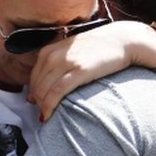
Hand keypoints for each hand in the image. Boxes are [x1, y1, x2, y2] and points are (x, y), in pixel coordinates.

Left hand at [28, 22, 143, 120]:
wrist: (122, 39)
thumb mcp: (72, 50)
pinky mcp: (79, 71)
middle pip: (36, 86)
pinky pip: (56, 92)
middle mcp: (54, 55)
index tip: (38, 104)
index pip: (33, 77)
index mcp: (50, 50)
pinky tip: (49, 115)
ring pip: (43, 90)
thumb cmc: (100, 46)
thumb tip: (46, 82)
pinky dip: (49, 106)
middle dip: (38, 102)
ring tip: (48, 116)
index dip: (34, 93)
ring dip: (42, 106)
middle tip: (44, 112)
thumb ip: (58, 62)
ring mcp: (66, 62)